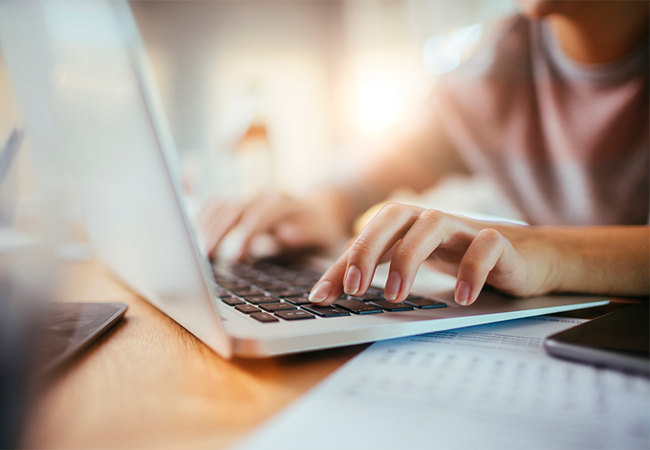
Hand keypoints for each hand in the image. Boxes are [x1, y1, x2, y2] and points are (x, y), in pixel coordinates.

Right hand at [199, 190, 350, 259]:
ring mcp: (248, 198)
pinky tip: (190, 236)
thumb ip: (304, 233)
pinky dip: (200, 219)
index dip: (245, 234)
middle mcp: (262, 196)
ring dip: (205, 227)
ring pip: (219, 205)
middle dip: (217, 232)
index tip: (234, 256)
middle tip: (204, 257)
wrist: (322, 211)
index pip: (259, 214)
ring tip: (195, 253)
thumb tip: (284, 234)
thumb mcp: (321, 234)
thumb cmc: (321, 230)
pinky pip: (214, 206)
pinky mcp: (238, 205)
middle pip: (232, 208)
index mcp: (283, 202)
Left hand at [308, 203, 556, 305]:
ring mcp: (465, 228)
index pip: (367, 235)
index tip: (321, 297)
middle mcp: (432, 220)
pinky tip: (461, 297)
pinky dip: (471, 270)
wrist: (527, 258)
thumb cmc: (462, 258)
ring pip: (432, 224)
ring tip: (395, 296)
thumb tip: (330, 289)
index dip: (341, 264)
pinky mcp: (500, 242)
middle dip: (368, 249)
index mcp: (409, 224)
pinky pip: (485, 247)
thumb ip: (377, 271)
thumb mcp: (416, 264)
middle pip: (394, 215)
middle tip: (354, 288)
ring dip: (409, 258)